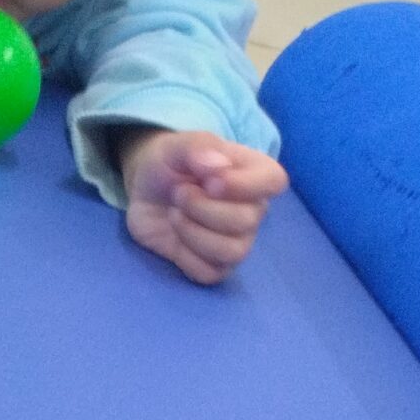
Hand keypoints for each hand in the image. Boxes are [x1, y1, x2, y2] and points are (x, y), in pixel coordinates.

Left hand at [121, 130, 288, 284]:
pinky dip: (186, 256)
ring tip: (175, 213)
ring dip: (193, 232)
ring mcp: (237, 240)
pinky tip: (176, 238)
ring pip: (233, 252)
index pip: (274, 181)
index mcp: (254, 173)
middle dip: (201, 207)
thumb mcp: (176, 145)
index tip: (210, 182)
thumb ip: (198, 147)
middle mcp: (253, 210)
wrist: (145, 191)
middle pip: (246, 221)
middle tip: (178, 193)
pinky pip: (211, 273)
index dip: (243, 185)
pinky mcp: (215, 265)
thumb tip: (217, 167)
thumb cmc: (171, 164)